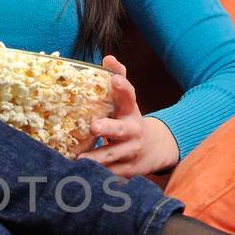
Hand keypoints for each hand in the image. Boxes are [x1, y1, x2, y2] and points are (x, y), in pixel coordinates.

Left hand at [72, 55, 178, 176]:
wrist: (154, 149)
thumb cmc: (129, 120)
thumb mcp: (126, 101)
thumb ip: (119, 78)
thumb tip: (108, 58)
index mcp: (130, 111)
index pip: (129, 96)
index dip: (122, 87)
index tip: (115, 80)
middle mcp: (132, 131)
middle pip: (120, 130)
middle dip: (108, 128)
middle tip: (94, 126)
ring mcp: (130, 152)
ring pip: (113, 155)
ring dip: (97, 158)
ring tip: (79, 159)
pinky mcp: (126, 170)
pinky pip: (111, 173)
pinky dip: (97, 175)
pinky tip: (81, 175)